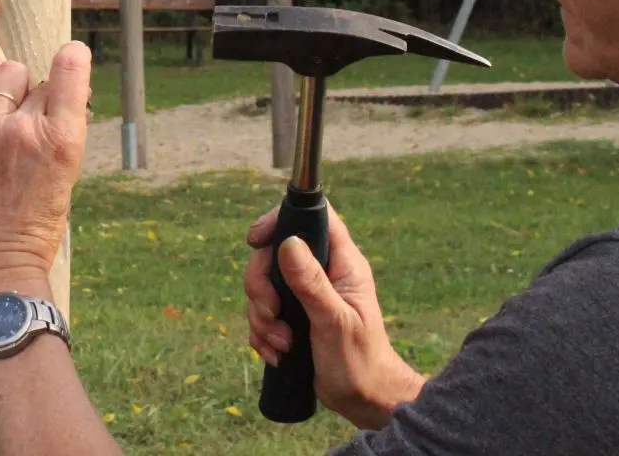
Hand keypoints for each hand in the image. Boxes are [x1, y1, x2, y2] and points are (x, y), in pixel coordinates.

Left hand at [0, 42, 91, 322]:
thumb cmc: (33, 228)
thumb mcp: (65, 176)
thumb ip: (58, 132)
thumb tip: (53, 91)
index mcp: (63, 140)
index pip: (70, 68)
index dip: (71, 58)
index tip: (70, 57)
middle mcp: (26, 128)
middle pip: (35, 79)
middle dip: (34, 94)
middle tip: (27, 122)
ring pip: (1, 77)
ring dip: (4, 90)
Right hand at [243, 203, 425, 428]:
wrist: (363, 400)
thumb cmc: (360, 361)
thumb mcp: (334, 321)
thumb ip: (311, 283)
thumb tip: (288, 243)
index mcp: (341, 264)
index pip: (312, 219)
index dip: (281, 219)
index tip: (255, 239)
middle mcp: (321, 273)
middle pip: (273, 255)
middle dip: (262, 288)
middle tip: (272, 314)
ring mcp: (304, 295)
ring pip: (263, 287)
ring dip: (262, 318)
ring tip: (283, 345)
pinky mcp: (291, 317)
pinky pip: (261, 314)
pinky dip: (262, 334)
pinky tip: (278, 354)